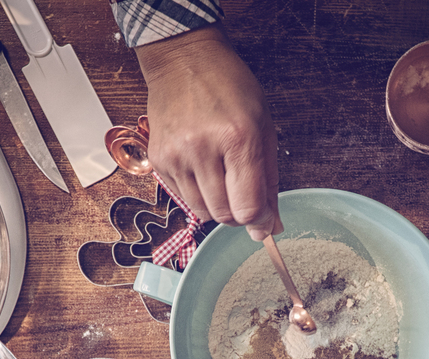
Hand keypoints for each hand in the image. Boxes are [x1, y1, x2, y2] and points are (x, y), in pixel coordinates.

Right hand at [134, 24, 280, 240]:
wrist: (184, 61)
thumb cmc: (230, 89)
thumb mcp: (263, 127)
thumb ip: (268, 180)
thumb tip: (270, 227)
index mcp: (238, 138)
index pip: (248, 207)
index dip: (259, 221)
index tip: (263, 220)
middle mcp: (202, 149)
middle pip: (224, 215)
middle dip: (239, 214)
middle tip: (243, 193)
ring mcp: (176, 156)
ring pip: (202, 212)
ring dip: (218, 205)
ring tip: (222, 176)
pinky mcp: (158, 160)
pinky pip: (182, 199)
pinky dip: (197, 194)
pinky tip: (203, 168)